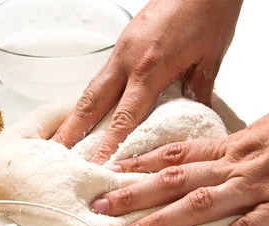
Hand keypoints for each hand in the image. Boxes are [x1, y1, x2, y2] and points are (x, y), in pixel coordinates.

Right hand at [52, 0, 242, 163]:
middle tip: (57, 153)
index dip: (109, 145)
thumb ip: (197, 91)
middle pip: (92, 103)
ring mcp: (122, 50)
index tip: (97, 166)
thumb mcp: (210, 58)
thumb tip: (193, 116)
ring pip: (92, 88)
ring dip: (76, 114)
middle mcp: (128, 60)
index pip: (124, 118)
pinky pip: (102, 75)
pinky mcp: (123, 42)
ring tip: (62, 137)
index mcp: (150, 68)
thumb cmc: (210, 12)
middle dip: (73, 131)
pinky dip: (92, 96)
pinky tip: (88, 110)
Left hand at [90, 68, 268, 225]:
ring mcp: (256, 187)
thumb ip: (232, 149)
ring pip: (198, 203)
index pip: (173, 156)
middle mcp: (234, 166)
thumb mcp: (261, 130)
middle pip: (173, 180)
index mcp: (230, 148)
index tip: (110, 174)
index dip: (138, 165)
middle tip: (101, 206)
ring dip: (161, 219)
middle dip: (133, 194)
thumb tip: (207, 160)